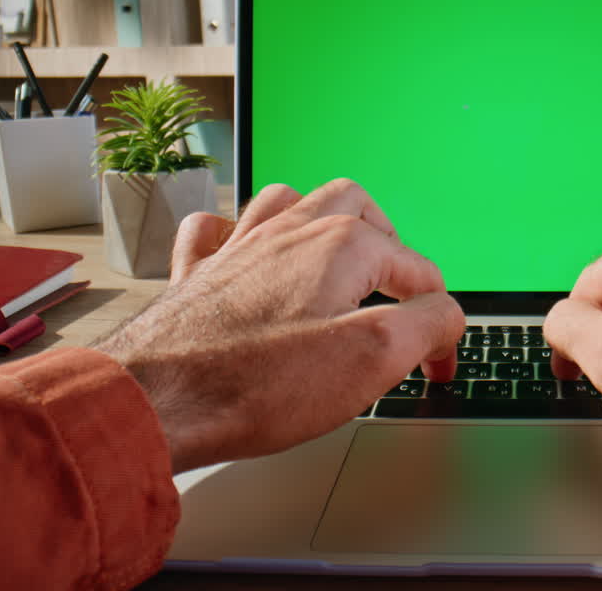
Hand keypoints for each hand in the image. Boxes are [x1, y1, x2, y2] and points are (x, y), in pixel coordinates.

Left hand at [93, 180, 462, 473]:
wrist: (156, 399)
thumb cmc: (257, 383)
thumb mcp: (372, 359)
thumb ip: (426, 326)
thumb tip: (446, 314)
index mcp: (340, 246)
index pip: (418, 272)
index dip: (439, 324)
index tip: (438, 369)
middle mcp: (289, 233)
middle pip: (356, 207)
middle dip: (389, 244)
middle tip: (400, 293)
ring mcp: (239, 248)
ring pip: (288, 203)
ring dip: (322, 222)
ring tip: (339, 258)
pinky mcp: (198, 275)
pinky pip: (215, 228)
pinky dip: (237, 232)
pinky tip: (244, 252)